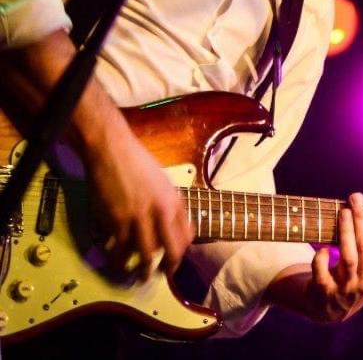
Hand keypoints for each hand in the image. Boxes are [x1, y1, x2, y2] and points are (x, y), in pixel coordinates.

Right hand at [86, 130, 193, 280]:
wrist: (112, 149)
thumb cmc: (138, 161)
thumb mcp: (163, 181)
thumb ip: (169, 203)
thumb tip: (171, 225)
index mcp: (174, 201)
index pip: (186, 237)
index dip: (181, 252)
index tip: (174, 258)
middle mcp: (160, 212)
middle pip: (171, 252)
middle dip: (167, 269)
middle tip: (161, 276)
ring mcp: (138, 219)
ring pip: (144, 257)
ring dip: (140, 271)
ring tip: (137, 276)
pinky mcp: (115, 222)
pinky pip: (118, 250)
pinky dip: (116, 258)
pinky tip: (115, 260)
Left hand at [307, 193, 362, 321]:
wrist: (330, 309)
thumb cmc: (353, 275)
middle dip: (361, 219)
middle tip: (355, 197)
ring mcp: (346, 288)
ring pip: (348, 257)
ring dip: (345, 231)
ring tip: (343, 211)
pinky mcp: (324, 292)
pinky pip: (322, 271)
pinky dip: (321, 257)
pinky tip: (322, 247)